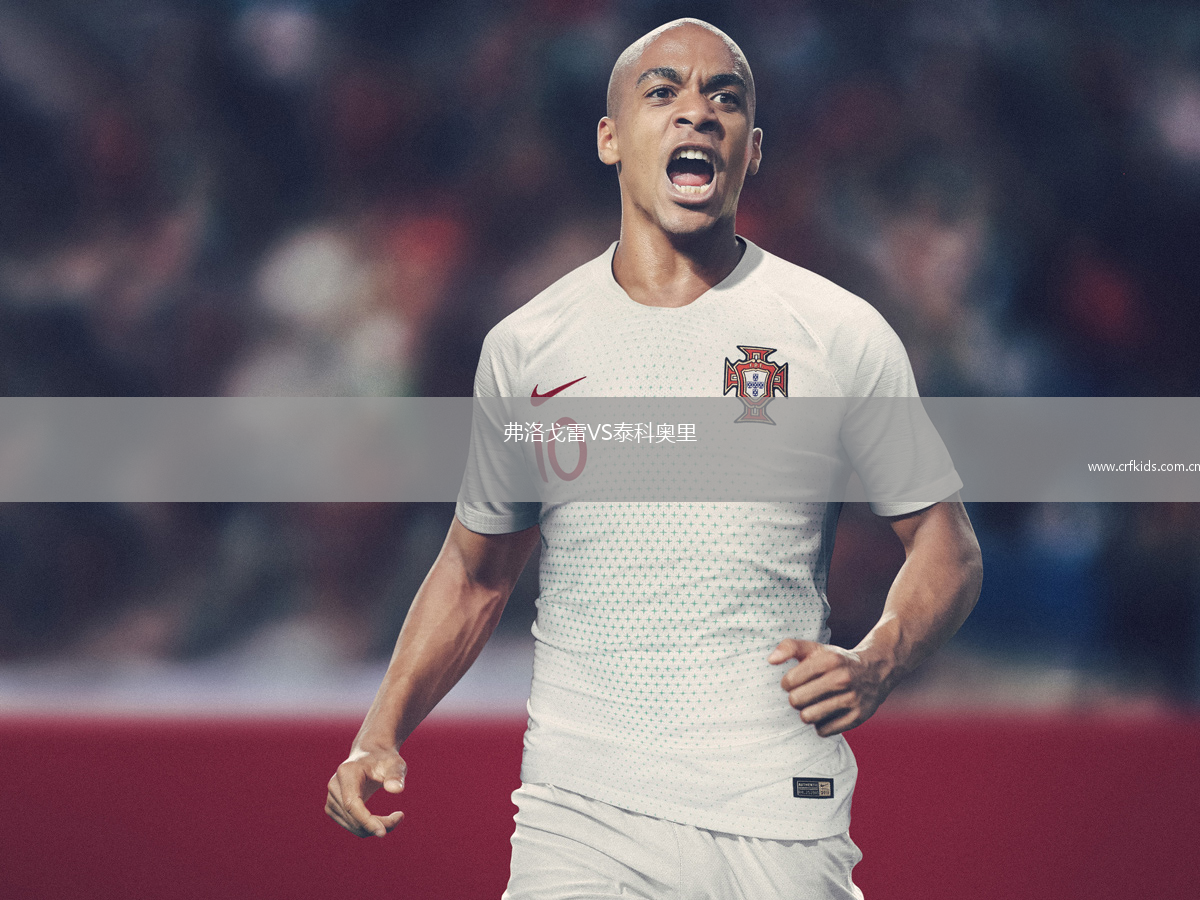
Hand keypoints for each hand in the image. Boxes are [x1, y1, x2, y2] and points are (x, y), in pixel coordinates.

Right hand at [325, 747, 406, 837]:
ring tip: (395, 817)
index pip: (352, 804)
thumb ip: (396, 775)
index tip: (383, 833)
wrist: (371, 756)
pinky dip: (367, 827)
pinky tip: (380, 820)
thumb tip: (396, 790)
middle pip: (353, 817)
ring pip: (352, 825)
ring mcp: (331, 798)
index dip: (366, 820)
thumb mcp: (395, 764)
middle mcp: (334, 786)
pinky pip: (350, 825)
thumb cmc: (384, 760)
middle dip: (377, 824)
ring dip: (374, 827)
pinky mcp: (333, 807)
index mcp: (347, 773)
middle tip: (400, 817)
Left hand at [768, 639, 890, 736]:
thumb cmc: (836, 660)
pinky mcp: (858, 717)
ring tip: (813, 704)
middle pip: (796, 701)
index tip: (795, 681)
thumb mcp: (815, 648)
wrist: (876, 671)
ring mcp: (852, 699)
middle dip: (795, 699)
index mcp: (829, 660)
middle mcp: (842, 679)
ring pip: (808, 717)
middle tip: (804, 694)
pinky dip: (821, 724)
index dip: (787, 683)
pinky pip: (824, 730)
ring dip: (806, 713)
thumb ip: (790, 647)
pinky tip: (827, 713)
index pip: (789, 681)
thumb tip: (771, 660)